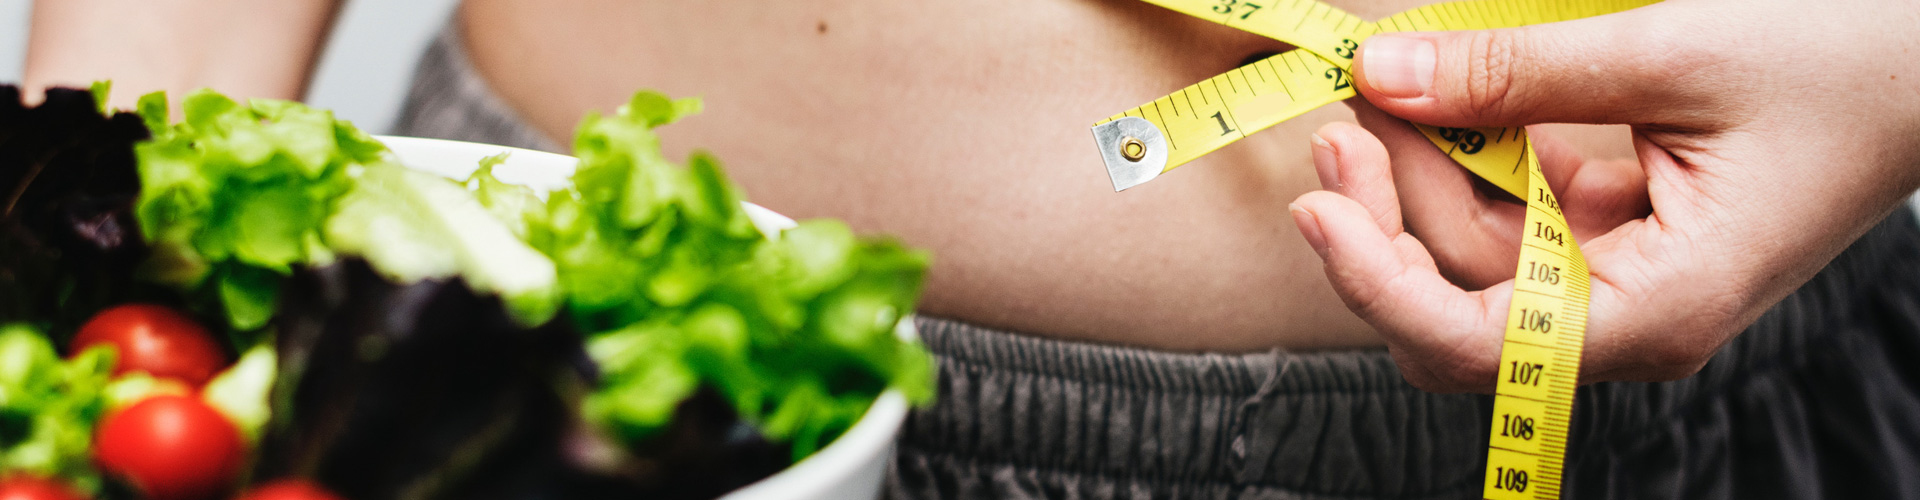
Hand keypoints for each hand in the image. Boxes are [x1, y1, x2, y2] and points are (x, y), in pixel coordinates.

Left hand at [1286, 0, 1919, 391]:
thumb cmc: (1842, 63)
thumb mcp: (1671, 53)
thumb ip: (1516, 73)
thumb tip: (1380, 72)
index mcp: (1657, 310)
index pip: (1473, 345)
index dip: (1378, 283)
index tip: (1316, 207)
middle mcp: (1629, 314)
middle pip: (1455, 297)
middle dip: (1386, 210)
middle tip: (1342, 112)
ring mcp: (1618, 273)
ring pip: (1472, 248)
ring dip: (1417, 170)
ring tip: (1380, 84)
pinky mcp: (1612, 227)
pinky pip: (1512, 209)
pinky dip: (1468, 152)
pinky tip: (1437, 96)